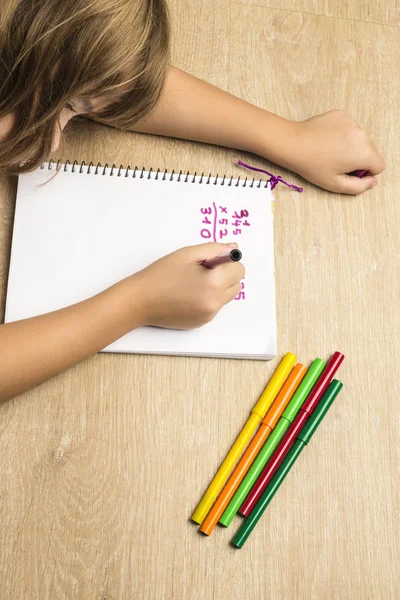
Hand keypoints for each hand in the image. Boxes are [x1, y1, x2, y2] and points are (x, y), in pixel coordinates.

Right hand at [130, 242, 244, 329]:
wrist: (140, 301)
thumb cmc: (161, 274)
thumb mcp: (188, 254)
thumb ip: (215, 249)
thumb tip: (234, 247)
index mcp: (214, 283)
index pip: (239, 269)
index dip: (226, 261)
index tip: (210, 261)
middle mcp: (215, 302)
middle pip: (236, 284)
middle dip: (225, 275)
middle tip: (201, 270)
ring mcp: (209, 315)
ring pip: (226, 296)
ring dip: (218, 287)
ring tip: (194, 283)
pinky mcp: (202, 322)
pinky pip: (214, 307)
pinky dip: (207, 299)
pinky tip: (187, 295)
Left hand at [285, 110, 384, 193]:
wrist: (294, 143)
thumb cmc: (313, 166)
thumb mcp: (335, 184)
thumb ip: (359, 187)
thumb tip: (372, 181)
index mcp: (364, 153)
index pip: (379, 165)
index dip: (366, 172)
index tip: (350, 173)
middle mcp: (363, 135)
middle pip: (370, 151)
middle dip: (359, 159)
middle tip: (337, 163)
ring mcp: (352, 122)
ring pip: (359, 139)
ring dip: (350, 146)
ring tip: (330, 151)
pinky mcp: (342, 115)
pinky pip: (349, 128)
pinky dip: (342, 134)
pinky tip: (326, 140)